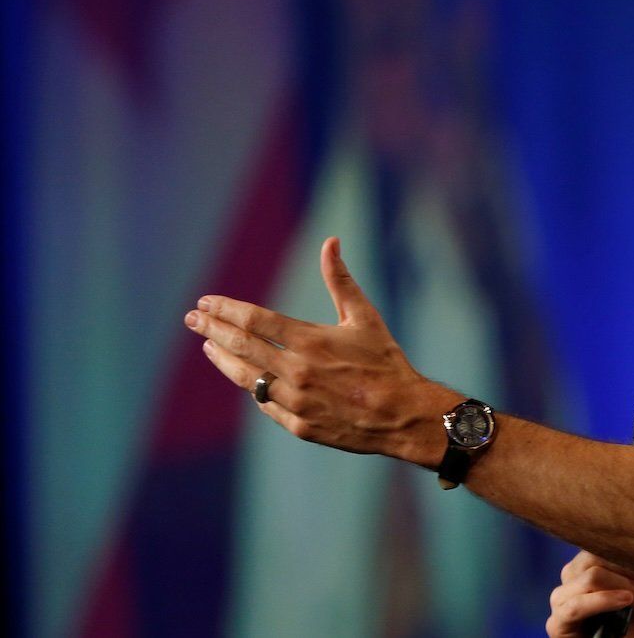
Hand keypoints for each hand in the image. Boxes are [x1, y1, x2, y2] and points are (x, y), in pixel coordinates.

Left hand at [183, 237, 457, 462]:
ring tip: (209, 346)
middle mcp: (296, 371)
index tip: (206, 302)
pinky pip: (266, 404)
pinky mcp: (299, 426)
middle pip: (241, 346)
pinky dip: (253, 387)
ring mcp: (295, 401)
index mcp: (310, 341)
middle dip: (213, 329)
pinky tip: (245, 376)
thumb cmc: (386, 362)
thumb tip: (330, 242)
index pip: (253, 320)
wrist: (404, 415)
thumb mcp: (365, 317)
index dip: (225, 309)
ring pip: (246, 378)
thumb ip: (340, 280)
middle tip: (193, 318)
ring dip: (223, 359)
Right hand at [547, 551, 633, 637]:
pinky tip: (624, 602)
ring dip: (622, 586)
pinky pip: (574, 605)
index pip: (599, 543)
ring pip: (588, 576)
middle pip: (594, 556)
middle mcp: (571, 579)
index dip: (627, 554)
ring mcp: (562, 601)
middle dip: (628, 572)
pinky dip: (602, 600)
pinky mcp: (557, 625)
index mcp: (589, 566)